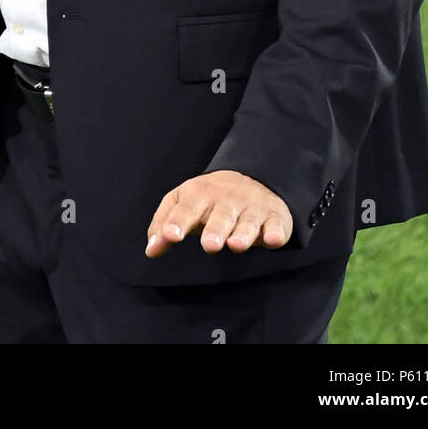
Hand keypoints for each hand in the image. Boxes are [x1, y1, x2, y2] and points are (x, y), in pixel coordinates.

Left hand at [145, 169, 291, 257]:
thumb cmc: (211, 199)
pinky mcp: (274, 217)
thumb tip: (151, 250)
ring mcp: (252, 207)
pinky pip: (276, 225)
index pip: (187, 207)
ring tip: (235, 245)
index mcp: (201, 193)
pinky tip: (272, 240)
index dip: (178, 221)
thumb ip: (164, 224)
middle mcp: (227, 199)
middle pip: (220, 215)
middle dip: (215, 229)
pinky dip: (275, 233)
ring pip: (248, 221)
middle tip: (209, 244)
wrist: (253, 178)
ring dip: (243, 233)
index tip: (170, 235)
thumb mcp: (184, 202)